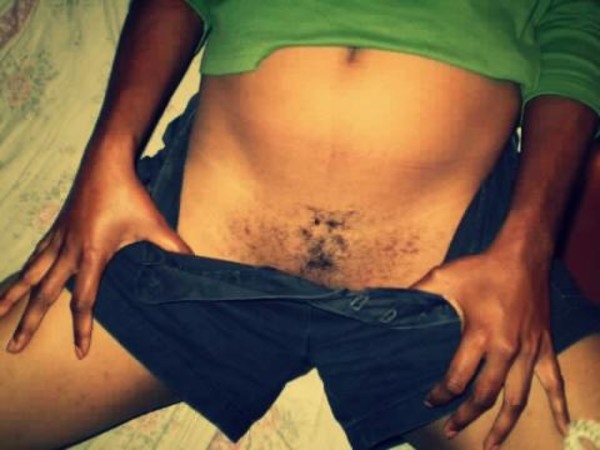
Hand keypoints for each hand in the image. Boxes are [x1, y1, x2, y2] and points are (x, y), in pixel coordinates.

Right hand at [0, 156, 191, 358]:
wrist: (106, 162)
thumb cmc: (131, 194)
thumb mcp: (155, 224)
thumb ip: (174, 248)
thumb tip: (196, 264)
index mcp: (93, 255)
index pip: (84, 301)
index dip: (82, 329)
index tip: (79, 353)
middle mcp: (69, 251)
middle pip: (45, 295)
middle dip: (29, 323)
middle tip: (13, 348)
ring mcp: (58, 238)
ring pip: (30, 274)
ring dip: (14, 296)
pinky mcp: (56, 227)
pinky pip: (36, 255)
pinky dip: (24, 270)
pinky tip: (19, 280)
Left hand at [411, 246, 568, 449]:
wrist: (522, 255)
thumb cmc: (481, 267)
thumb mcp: (442, 277)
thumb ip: (416, 293)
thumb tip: (385, 299)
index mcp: (479, 334)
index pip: (457, 378)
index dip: (441, 394)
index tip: (430, 401)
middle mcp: (505, 348)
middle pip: (484, 395)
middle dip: (465, 416)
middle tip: (451, 430)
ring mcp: (527, 350)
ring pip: (517, 398)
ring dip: (503, 425)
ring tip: (491, 446)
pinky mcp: (544, 346)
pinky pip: (554, 382)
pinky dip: (559, 406)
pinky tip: (562, 428)